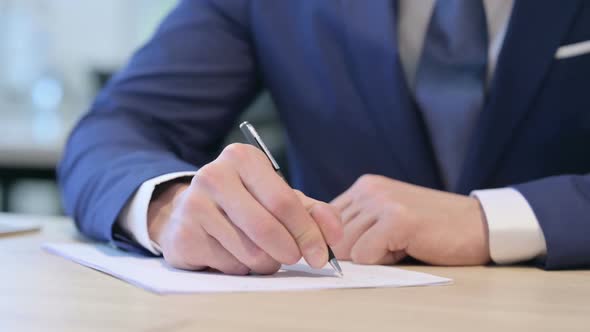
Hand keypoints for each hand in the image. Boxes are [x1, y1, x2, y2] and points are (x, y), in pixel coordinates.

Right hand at [147, 143, 342, 274]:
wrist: (188, 212)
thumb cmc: (243, 203)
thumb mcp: (278, 198)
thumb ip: (312, 211)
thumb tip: (334, 234)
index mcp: (243, 158)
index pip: (284, 202)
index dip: (309, 233)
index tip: (322, 255)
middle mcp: (214, 176)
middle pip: (266, 228)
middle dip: (290, 251)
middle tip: (296, 258)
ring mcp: (194, 205)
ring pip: (250, 252)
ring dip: (265, 262)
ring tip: (260, 251)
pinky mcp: (183, 235)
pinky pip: (228, 265)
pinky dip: (241, 268)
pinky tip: (232, 253)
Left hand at [331, 175, 489, 265]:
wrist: (478, 224)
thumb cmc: (433, 228)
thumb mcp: (388, 216)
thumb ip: (358, 224)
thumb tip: (324, 248)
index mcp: (365, 186)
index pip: (325, 221)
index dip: (340, 242)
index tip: (367, 244)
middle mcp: (369, 189)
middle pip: (333, 236)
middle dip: (357, 252)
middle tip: (391, 245)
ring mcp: (383, 202)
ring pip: (346, 247)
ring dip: (372, 257)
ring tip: (400, 245)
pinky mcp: (397, 220)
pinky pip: (364, 256)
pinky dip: (382, 262)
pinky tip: (406, 248)